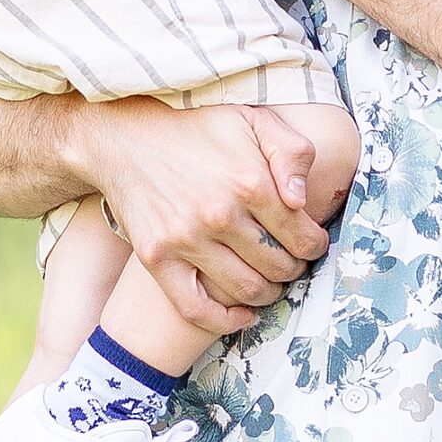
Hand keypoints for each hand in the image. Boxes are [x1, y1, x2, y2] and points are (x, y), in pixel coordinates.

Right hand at [85, 96, 331, 335]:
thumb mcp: (252, 120)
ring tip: (270, 283)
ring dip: (269, 294)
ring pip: (247, 289)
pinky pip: (195, 308)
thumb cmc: (197, 132)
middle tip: (291, 263)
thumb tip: (301, 199)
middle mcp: (220, 214)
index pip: (302, 236)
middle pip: (278, 266)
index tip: (312, 245)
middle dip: (294, 270)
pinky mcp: (157, 258)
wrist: (127, 140)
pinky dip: (225, 321)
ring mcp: (186, 239)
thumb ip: (292, 150)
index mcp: (250, 182)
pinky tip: (243, 316)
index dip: (315, 246)